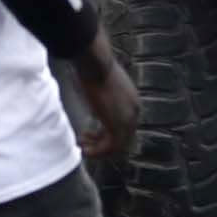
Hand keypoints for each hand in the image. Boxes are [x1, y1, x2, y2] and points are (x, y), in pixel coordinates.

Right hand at [70, 42, 140, 174]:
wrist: (96, 64)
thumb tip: (93, 103)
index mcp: (132, 102)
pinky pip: (110, 147)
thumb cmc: (94, 69)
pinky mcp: (119, 125)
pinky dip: (97, 152)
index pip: (123, 125)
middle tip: (83, 142)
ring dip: (98, 149)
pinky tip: (84, 150)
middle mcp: (134, 112)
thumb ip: (103, 99)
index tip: (88, 132)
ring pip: (116, 145)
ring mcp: (128, 119)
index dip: (104, 133)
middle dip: (101, 142)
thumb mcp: (102, 87)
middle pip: (121, 137)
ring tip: (82, 147)